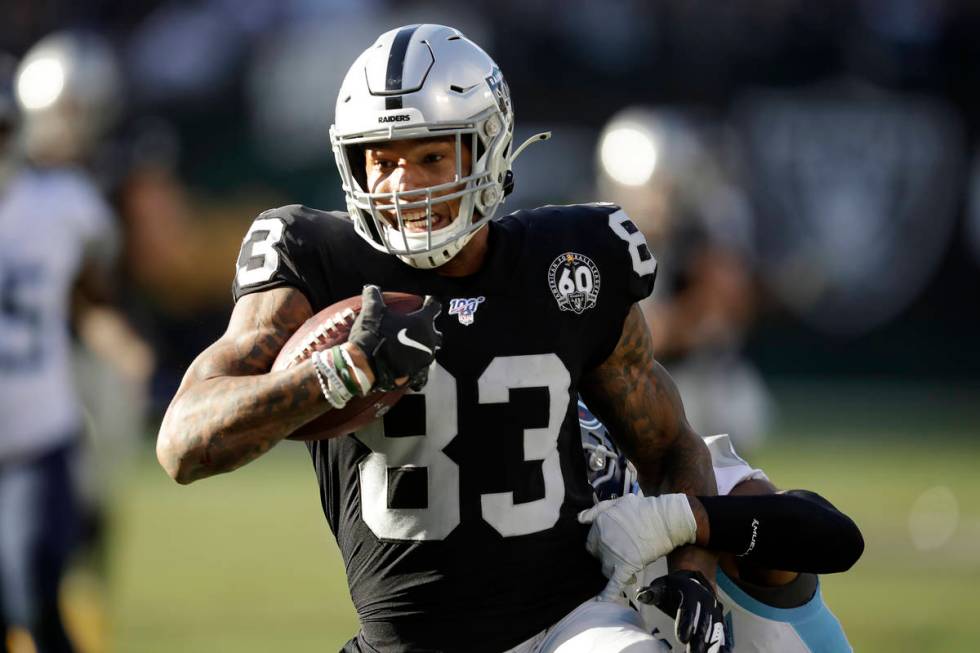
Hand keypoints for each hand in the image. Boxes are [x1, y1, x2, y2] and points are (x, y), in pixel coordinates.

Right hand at [347, 286, 441, 390]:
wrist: (368, 366)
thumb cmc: (374, 334)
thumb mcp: (372, 312)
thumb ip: (373, 297)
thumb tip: (371, 287)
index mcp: (422, 322)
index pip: (434, 307)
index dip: (431, 303)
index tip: (427, 301)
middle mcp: (428, 340)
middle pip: (437, 334)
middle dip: (431, 331)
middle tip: (420, 329)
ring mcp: (425, 358)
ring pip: (431, 352)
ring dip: (424, 348)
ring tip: (413, 347)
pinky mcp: (418, 373)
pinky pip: (422, 368)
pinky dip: (416, 364)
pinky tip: (407, 363)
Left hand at [577, 494, 696, 600]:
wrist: (664, 520)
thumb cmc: (642, 509)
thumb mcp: (618, 502)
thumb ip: (597, 509)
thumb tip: (580, 519)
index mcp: (599, 524)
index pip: (591, 542)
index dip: (600, 546)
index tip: (610, 547)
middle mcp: (602, 540)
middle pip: (598, 557)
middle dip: (606, 558)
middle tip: (622, 555)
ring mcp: (613, 554)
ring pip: (605, 569)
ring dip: (613, 570)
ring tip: (627, 568)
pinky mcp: (626, 566)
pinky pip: (614, 584)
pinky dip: (607, 594)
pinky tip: (600, 601)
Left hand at [636, 571, 729, 652]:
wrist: (693, 582)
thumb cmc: (672, 588)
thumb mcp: (661, 586)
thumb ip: (652, 592)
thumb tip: (641, 595)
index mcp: (690, 590)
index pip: (688, 608)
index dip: (686, 623)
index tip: (682, 638)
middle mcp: (706, 600)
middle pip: (703, 623)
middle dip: (699, 640)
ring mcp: (715, 611)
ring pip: (715, 630)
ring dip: (711, 646)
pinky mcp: (719, 621)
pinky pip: (721, 635)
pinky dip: (720, 646)